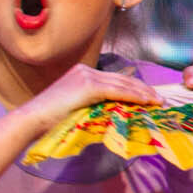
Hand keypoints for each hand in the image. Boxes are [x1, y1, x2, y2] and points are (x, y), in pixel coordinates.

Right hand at [17, 60, 162, 131]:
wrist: (31, 120)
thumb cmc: (51, 121)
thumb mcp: (78, 108)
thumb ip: (96, 105)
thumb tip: (117, 113)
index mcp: (83, 73)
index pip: (116, 79)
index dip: (136, 88)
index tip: (151, 97)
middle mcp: (86, 71)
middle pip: (123, 79)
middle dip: (144, 89)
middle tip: (160, 99)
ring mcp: (87, 76)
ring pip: (123, 84)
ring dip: (144, 93)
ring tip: (158, 102)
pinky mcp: (88, 86)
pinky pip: (118, 91)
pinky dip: (134, 96)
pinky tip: (147, 102)